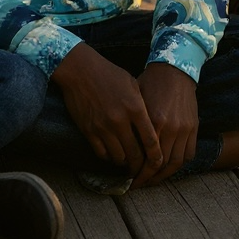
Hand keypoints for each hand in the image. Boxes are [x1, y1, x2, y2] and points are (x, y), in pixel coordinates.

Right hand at [52, 43, 162, 176]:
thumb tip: (151, 126)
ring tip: (128, 161)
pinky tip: (112, 153)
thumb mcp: (132, 85)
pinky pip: (101, 153)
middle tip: (143, 170)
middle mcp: (120, 120)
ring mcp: (102, 127)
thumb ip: (142, 106)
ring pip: (118, 157)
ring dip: (124, 162)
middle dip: (140, 166)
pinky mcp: (88, 131)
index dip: (156, 157)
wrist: (80, 69)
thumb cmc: (108, 73)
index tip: (158, 164)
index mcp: (135, 108)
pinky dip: (109, 157)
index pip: (151, 141)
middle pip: (135, 154)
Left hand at [134, 63, 197, 186]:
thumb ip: (133, 125)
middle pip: (162, 164)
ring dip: (164, 175)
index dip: (140, 173)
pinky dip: (180, 164)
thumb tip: (123, 148)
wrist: (174, 70)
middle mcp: (171, 128)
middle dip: (150, 178)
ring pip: (176, 163)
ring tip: (153, 180)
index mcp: (154, 121)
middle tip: (140, 184)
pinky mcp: (194, 127)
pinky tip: (169, 167)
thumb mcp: (136, 101)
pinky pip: (189, 154)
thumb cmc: (150, 84)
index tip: (131, 180)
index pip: (148, 158)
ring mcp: (185, 129)